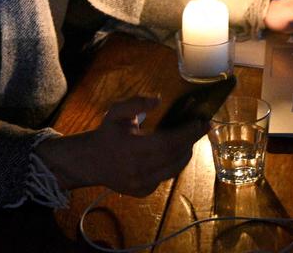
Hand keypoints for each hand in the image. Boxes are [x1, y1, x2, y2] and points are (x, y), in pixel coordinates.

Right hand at [35, 96, 204, 196]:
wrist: (91, 161)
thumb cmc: (107, 133)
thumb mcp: (117, 112)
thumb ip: (136, 103)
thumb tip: (158, 100)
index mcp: (132, 149)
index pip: (168, 142)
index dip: (187, 133)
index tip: (202, 122)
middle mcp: (139, 170)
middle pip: (175, 156)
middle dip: (192, 141)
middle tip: (201, 127)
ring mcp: (142, 184)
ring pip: (174, 169)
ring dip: (186, 153)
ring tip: (191, 138)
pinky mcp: (144, 191)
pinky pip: (166, 176)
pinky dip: (174, 163)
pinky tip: (176, 151)